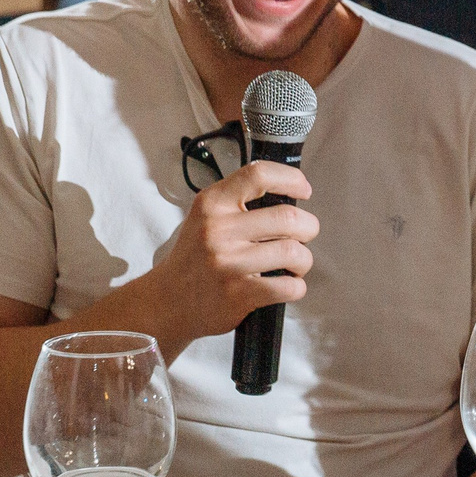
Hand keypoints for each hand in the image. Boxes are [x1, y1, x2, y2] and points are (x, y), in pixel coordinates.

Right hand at [144, 160, 317, 345]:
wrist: (167, 301)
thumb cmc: (196, 257)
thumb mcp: (206, 217)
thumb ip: (239, 202)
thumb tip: (291, 192)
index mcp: (211, 204)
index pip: (259, 175)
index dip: (291, 179)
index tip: (303, 191)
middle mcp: (218, 230)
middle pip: (289, 218)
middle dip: (308, 228)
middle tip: (303, 237)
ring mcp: (227, 263)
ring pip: (293, 252)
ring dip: (303, 261)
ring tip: (294, 265)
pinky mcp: (237, 294)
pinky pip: (288, 287)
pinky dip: (296, 287)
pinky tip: (285, 285)